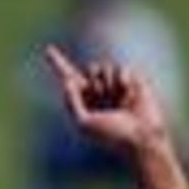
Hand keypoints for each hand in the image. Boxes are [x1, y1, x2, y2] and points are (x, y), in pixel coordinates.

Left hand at [43, 43, 168, 152]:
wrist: (141, 138)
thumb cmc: (112, 136)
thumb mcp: (83, 123)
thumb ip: (71, 102)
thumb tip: (67, 81)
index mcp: (86, 102)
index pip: (70, 79)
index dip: (58, 64)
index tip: (47, 50)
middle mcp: (100, 92)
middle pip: (90, 69)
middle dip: (95, 83)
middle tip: (105, 102)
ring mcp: (116, 85)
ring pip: (104, 67)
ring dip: (108, 84)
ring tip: (118, 103)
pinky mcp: (132, 80)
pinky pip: (120, 68)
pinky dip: (122, 80)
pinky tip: (128, 94)